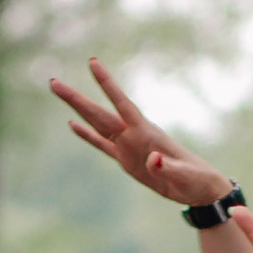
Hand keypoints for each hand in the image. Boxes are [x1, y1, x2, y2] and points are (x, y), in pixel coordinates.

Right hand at [48, 56, 236, 211]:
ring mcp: (128, 146)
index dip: (107, 85)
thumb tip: (153, 159)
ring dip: (77, 110)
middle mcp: (133, 135)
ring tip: (59, 91)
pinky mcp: (126, 160)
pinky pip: (102, 145)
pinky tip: (73, 125)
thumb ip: (167, 167)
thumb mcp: (184, 176)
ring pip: (97, 124)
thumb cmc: (195, 180)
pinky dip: (87, 135)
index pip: (122, 104)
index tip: (92, 63)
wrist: (199, 189)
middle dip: (77, 98)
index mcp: (146, 133)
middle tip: (53, 81)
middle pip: (100, 112)